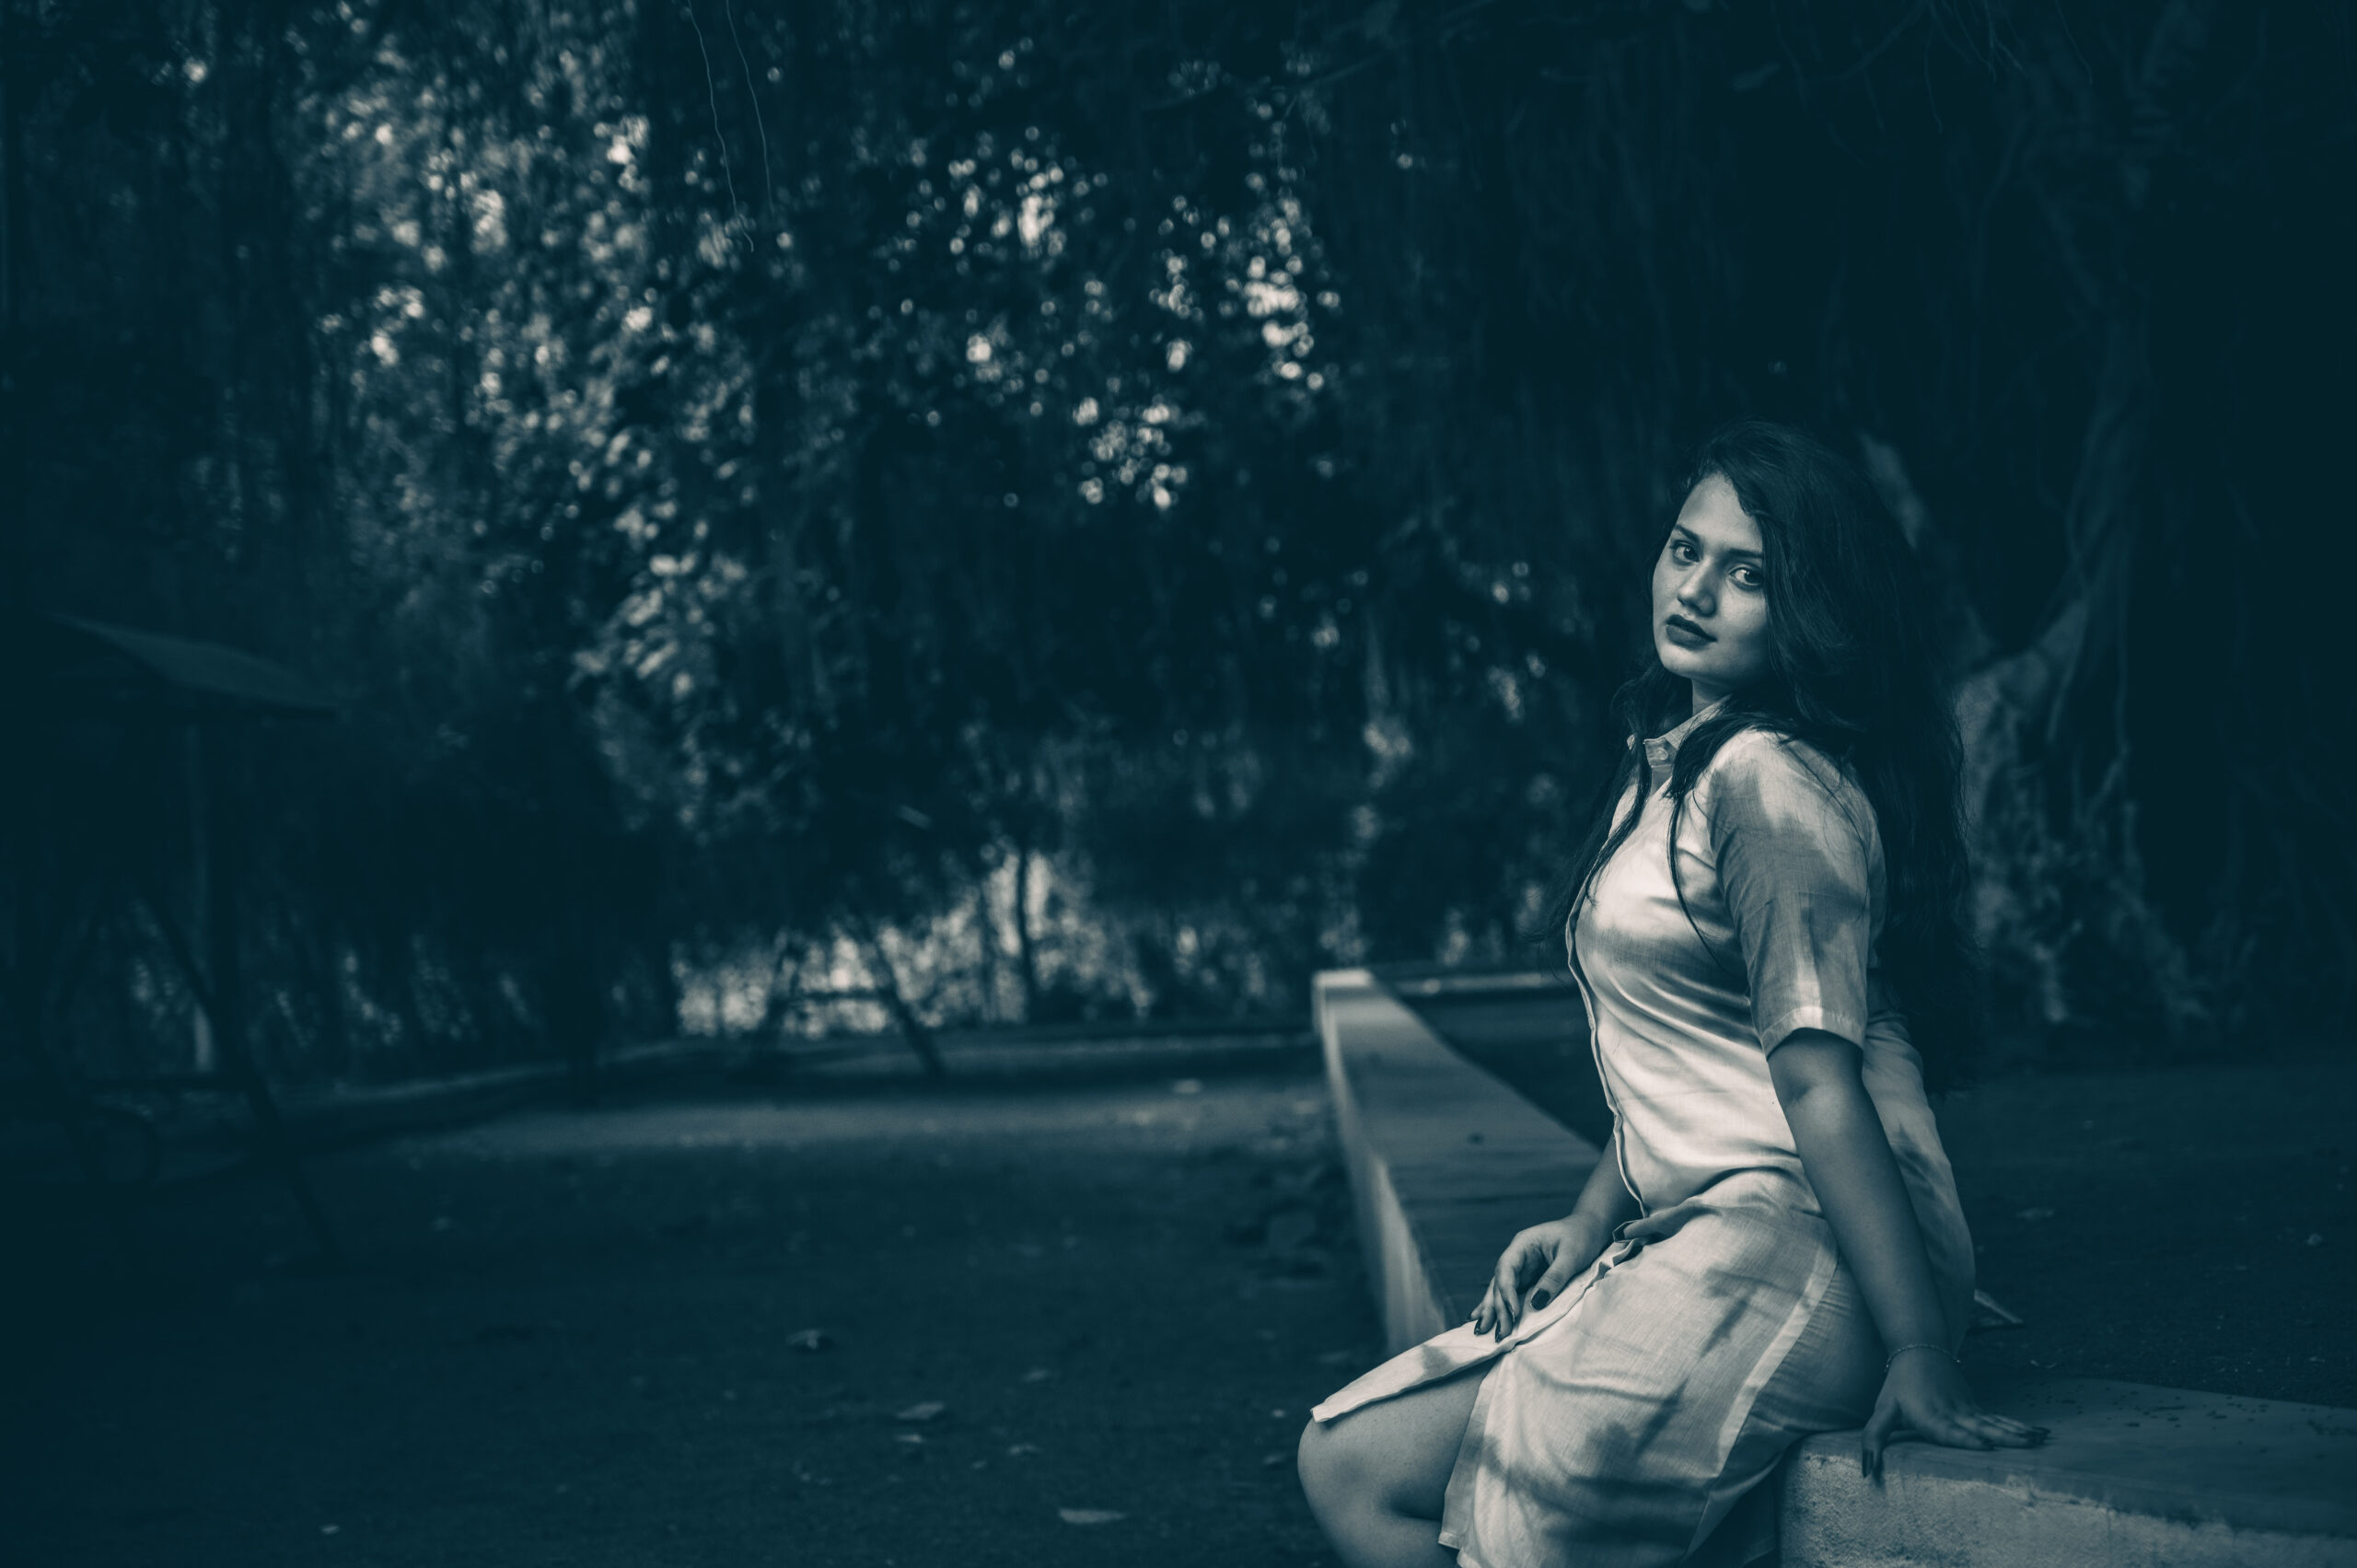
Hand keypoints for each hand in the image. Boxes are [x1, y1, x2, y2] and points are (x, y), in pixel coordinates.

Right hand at [1469, 1216, 1608, 1341]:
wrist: (1589, 1229)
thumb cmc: (1581, 1237)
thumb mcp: (1571, 1256)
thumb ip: (1554, 1278)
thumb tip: (1536, 1304)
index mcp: (1523, 1244)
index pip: (1506, 1268)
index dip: (1506, 1291)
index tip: (1513, 1312)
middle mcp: (1517, 1257)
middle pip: (1499, 1282)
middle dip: (1497, 1308)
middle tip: (1500, 1333)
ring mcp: (1520, 1268)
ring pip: (1500, 1290)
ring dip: (1493, 1310)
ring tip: (1482, 1331)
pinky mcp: (1528, 1279)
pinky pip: (1510, 1294)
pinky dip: (1498, 1306)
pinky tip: (1481, 1318)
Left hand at [1860, 1347, 2048, 1477]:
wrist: (1920, 1350)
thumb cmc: (1898, 1385)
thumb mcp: (1882, 1410)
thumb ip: (1874, 1438)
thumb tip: (1865, 1471)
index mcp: (1930, 1416)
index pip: (1948, 1430)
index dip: (1966, 1438)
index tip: (1986, 1446)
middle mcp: (1953, 1413)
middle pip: (1980, 1426)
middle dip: (2004, 1437)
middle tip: (2027, 1445)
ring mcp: (1968, 1409)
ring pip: (1995, 1421)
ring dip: (2017, 1431)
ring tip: (2039, 1440)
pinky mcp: (1976, 1407)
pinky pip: (1999, 1419)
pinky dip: (2019, 1426)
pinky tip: (2039, 1433)